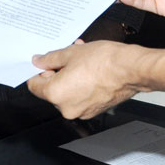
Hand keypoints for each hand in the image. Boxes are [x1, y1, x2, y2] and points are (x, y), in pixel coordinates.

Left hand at [27, 40, 141, 119]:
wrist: (130, 69)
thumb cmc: (104, 61)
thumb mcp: (70, 52)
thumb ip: (50, 59)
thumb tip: (39, 61)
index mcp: (55, 94)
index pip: (34, 86)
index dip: (38, 72)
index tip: (43, 63)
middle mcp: (66, 108)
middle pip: (51, 91)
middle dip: (57, 73)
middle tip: (66, 58)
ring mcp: (81, 111)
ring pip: (67, 94)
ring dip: (70, 78)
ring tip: (80, 61)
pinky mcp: (94, 110)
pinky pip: (80, 98)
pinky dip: (81, 86)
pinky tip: (89, 71)